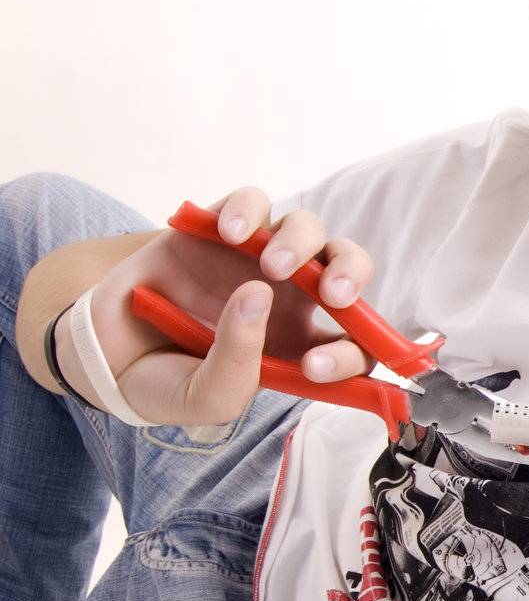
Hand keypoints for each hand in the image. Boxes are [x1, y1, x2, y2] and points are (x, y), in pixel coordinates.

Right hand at [88, 186, 376, 424]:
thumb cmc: (165, 382)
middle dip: (352, 273)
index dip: (352, 353)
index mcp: (302, 344)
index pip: (354, 341)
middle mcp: (289, 298)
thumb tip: (259, 294)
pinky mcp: (216, 230)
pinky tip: (231, 235)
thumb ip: (239, 365)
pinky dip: (248, 210)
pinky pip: (251, 202)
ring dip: (300, 242)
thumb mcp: (207, 397)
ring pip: (306, 228)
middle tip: (333, 294)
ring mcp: (254, 259)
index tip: (315, 366)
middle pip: (346, 267)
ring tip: (271, 265)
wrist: (103, 357)